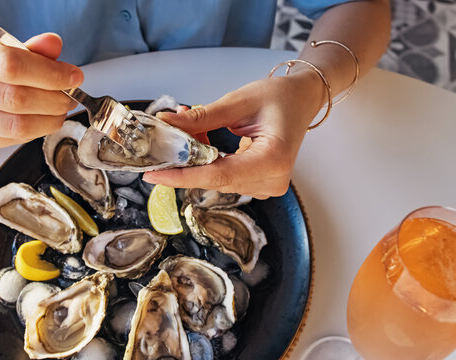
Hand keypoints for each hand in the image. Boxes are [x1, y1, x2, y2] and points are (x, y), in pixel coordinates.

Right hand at [0, 31, 82, 154]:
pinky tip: (41, 121)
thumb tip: (53, 44)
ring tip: (59, 111)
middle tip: (68, 98)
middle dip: (53, 99)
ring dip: (48, 119)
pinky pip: (10, 140)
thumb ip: (28, 50)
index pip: (9, 64)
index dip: (49, 74)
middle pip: (14, 97)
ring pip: (15, 124)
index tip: (72, 77)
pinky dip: (34, 132)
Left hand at [142, 71, 324, 198]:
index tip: (154, 175)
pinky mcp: (261, 184)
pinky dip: (209, 161)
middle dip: (186, 161)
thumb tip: (167, 123)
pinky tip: (202, 141)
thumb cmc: (280, 96)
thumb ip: (202, 118)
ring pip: (217, 179)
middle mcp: (272, 180)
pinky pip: (225, 177)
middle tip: (165, 138)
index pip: (219, 175)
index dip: (183, 176)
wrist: (301, 99)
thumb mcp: (239, 102)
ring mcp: (268, 186)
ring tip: (190, 130)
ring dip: (197, 159)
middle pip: (215, 179)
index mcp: (273, 159)